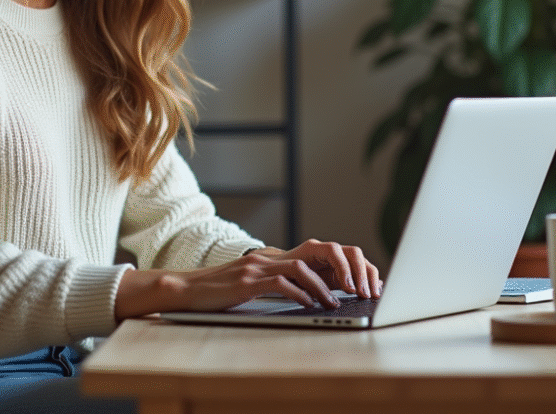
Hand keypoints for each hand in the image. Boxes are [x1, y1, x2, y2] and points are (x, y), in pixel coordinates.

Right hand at [114, 239, 380, 319]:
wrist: (188, 290)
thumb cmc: (224, 292)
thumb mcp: (260, 284)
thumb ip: (287, 283)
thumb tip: (324, 294)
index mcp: (280, 256)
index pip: (324, 251)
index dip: (349, 265)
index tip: (366, 284)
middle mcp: (273, 256)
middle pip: (323, 249)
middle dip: (347, 269)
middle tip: (360, 290)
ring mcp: (260, 266)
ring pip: (304, 267)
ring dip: (325, 287)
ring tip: (336, 304)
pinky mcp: (248, 281)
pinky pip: (281, 283)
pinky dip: (299, 294)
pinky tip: (308, 307)